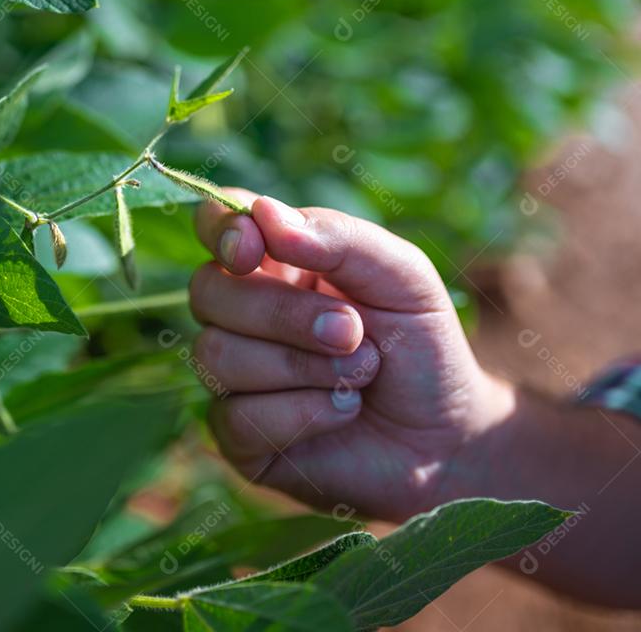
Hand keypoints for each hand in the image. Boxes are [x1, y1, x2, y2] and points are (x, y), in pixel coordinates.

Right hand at [190, 190, 515, 521]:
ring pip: (217, 356)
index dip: (219, 229)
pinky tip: (342, 411)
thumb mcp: (402, 276)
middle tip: (352, 331)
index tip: (251, 250)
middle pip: (207, 292)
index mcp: (273, 263)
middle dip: (284, 314)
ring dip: (303, 366)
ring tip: (362, 374)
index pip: (214, 223)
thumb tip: (263, 215)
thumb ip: (338, 237)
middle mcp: (239, 316)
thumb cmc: (420, 345)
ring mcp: (232, 378)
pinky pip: (237, 418)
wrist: (447, 435)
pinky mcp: (237, 438)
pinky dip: (303, 414)